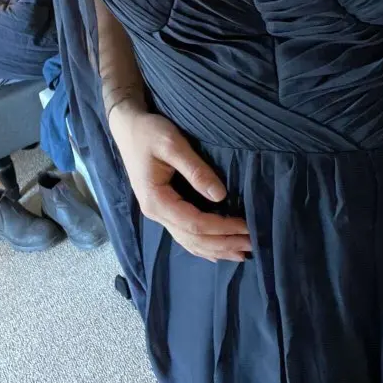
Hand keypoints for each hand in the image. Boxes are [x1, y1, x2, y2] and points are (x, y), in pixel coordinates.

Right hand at [108, 102, 250, 261]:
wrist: (128, 127)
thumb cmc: (149, 132)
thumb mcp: (172, 144)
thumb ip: (195, 169)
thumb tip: (220, 195)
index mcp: (156, 200)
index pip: (195, 223)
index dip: (222, 228)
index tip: (246, 226)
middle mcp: (156, 213)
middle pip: (193, 238)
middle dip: (224, 243)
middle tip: (254, 245)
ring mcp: (159, 213)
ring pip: (189, 241)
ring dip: (216, 249)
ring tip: (243, 254)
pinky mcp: (164, 209)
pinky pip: (184, 234)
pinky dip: (203, 245)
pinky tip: (218, 252)